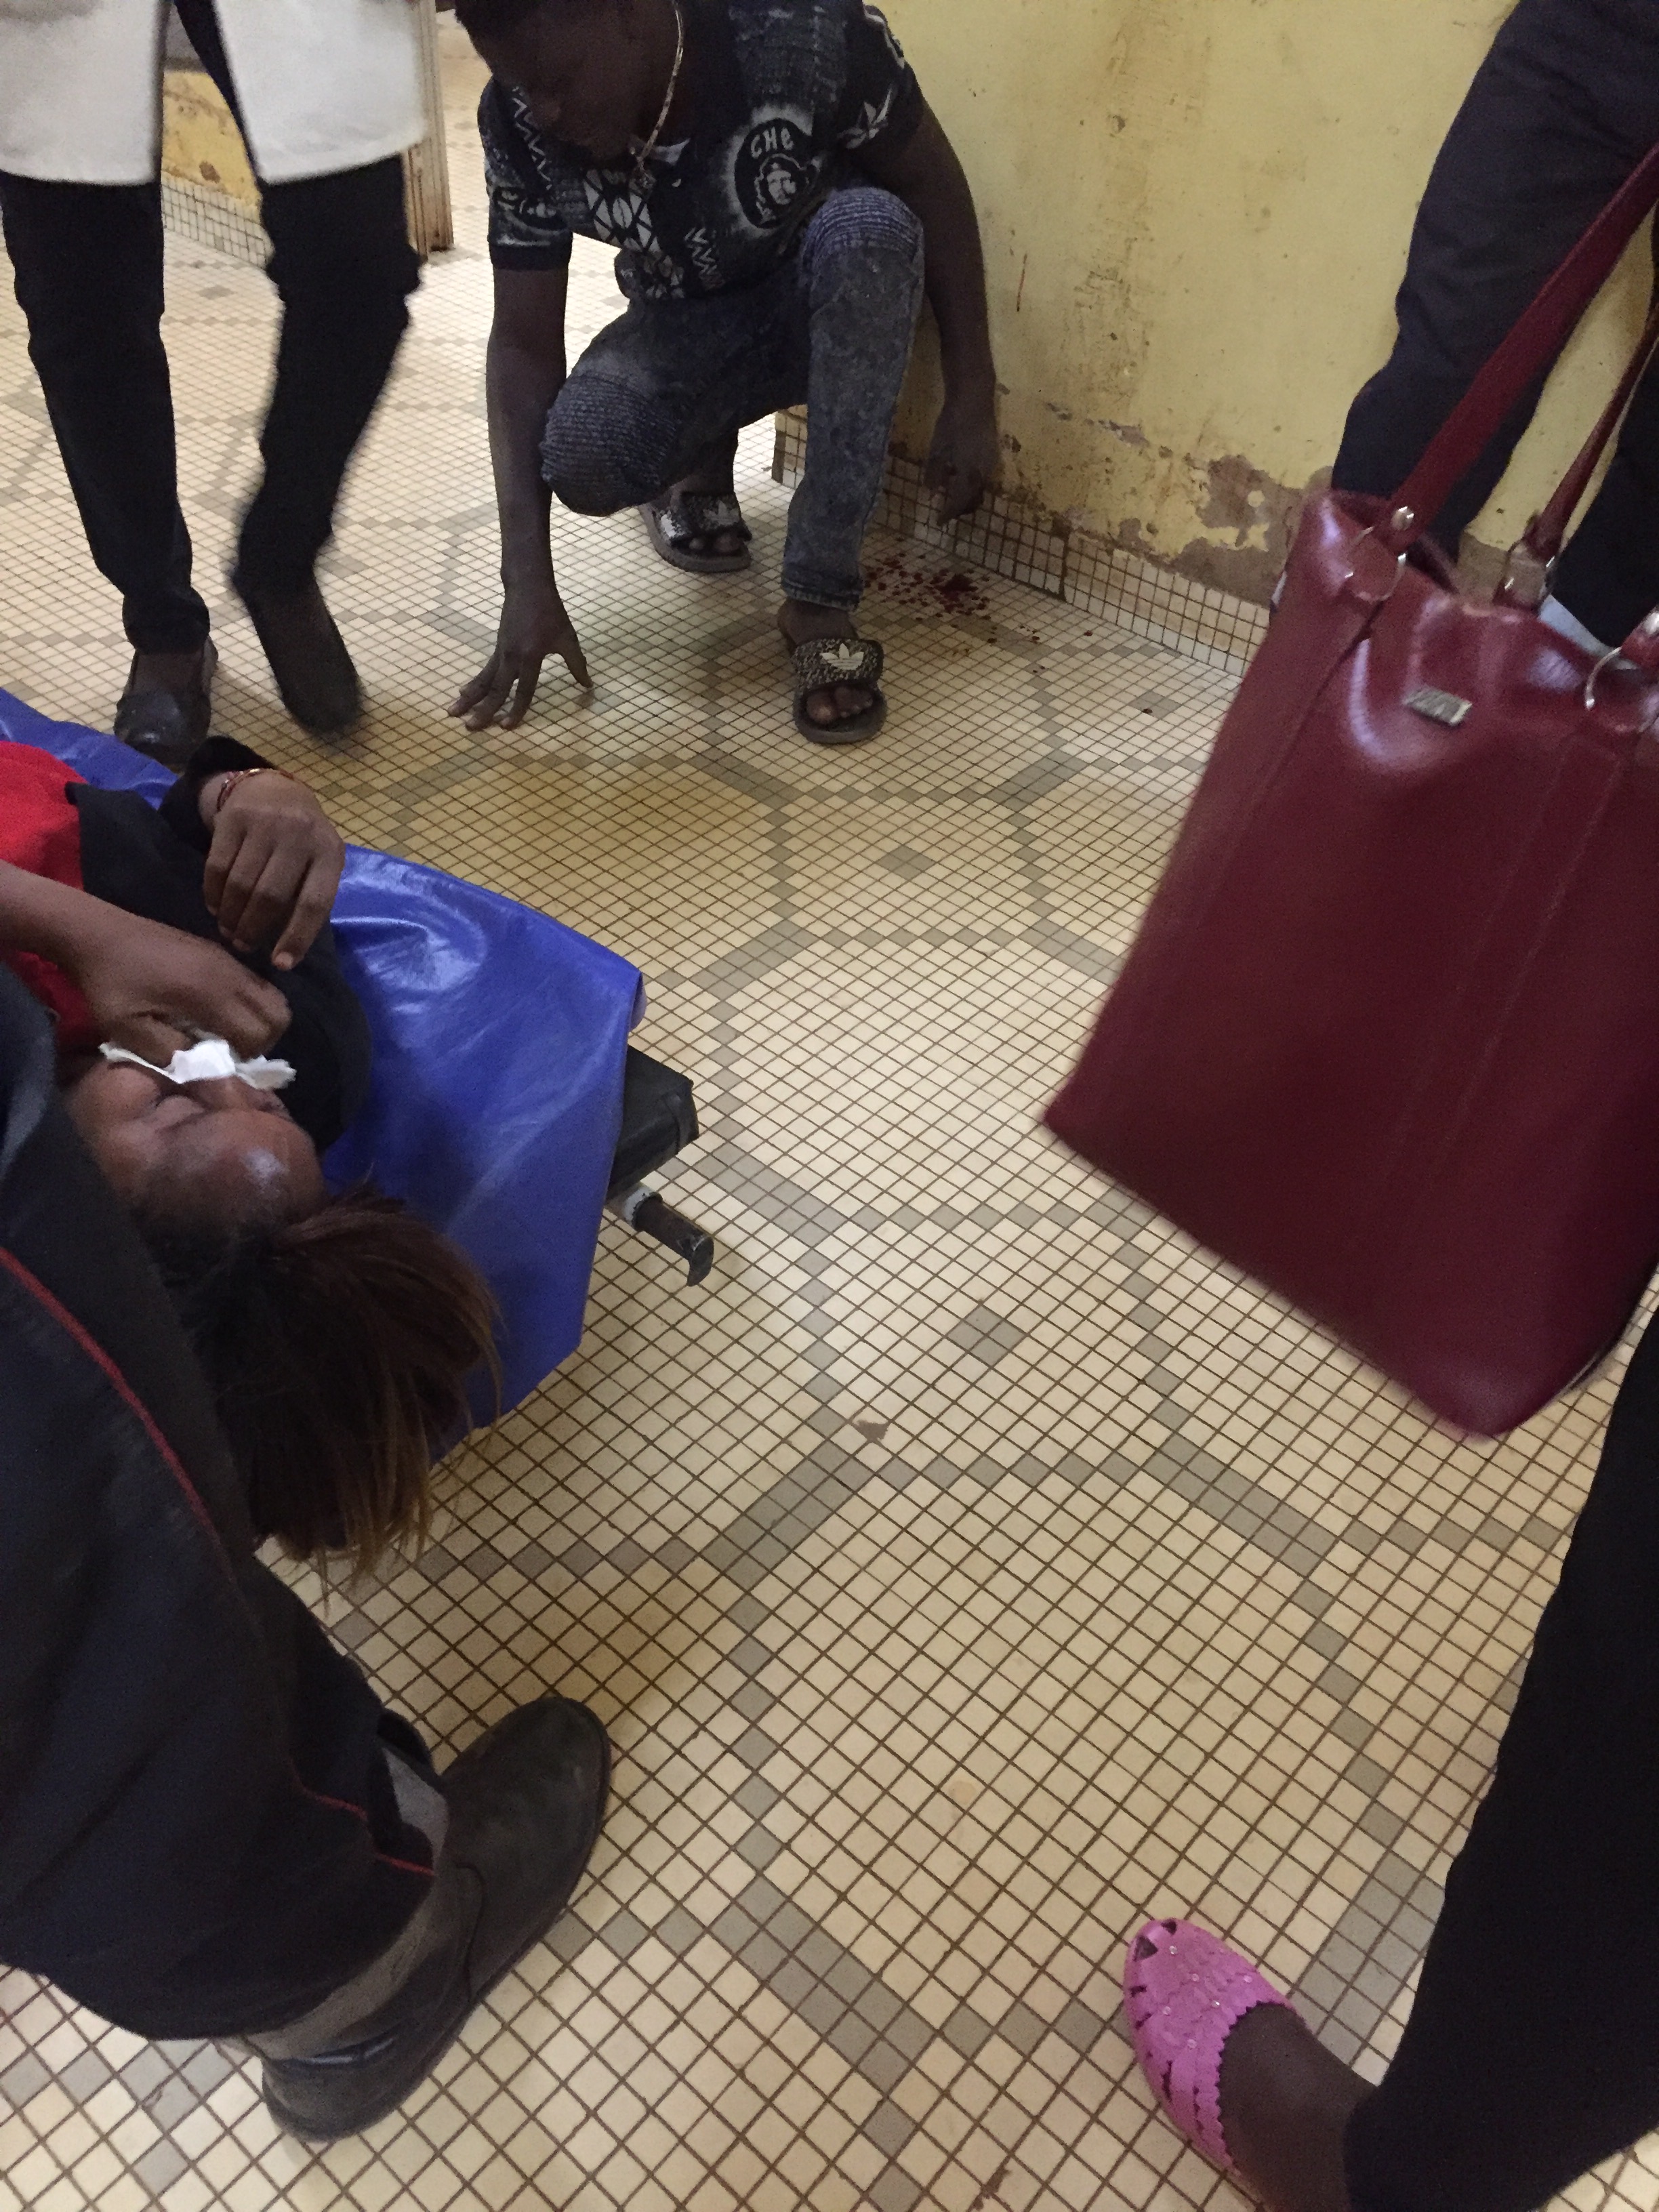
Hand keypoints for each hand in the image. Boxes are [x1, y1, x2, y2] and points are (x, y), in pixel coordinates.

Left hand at [63, 907, 291, 1066]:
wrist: (96, 933)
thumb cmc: (109, 983)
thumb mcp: (126, 1029)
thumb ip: (167, 1053)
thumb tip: (202, 1065)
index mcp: (208, 994)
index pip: (258, 1033)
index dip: (247, 1056)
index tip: (220, 1062)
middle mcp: (228, 974)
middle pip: (279, 1014)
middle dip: (264, 1039)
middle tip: (233, 1050)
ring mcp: (227, 959)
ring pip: (272, 996)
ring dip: (259, 1021)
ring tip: (227, 1032)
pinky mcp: (219, 952)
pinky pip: (255, 982)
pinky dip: (250, 1003)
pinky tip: (215, 1010)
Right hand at [201, 772, 345, 970]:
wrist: (273, 790)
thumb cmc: (301, 842)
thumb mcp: (318, 863)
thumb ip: (307, 897)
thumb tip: (284, 953)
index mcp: (329, 853)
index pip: (314, 903)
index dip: (297, 937)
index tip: (281, 964)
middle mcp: (301, 835)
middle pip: (271, 896)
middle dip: (253, 928)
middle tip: (242, 947)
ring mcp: (267, 823)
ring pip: (242, 884)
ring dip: (231, 916)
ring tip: (227, 931)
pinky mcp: (234, 818)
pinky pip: (218, 866)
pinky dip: (214, 893)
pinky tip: (215, 907)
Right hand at [449, 580, 591, 730]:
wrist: (527, 586)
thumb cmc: (551, 612)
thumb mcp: (567, 638)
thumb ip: (576, 664)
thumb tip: (588, 685)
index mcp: (531, 656)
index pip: (524, 690)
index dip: (517, 710)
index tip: (506, 727)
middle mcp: (511, 656)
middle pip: (496, 689)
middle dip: (483, 710)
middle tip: (470, 728)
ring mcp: (501, 652)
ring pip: (484, 680)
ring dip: (469, 698)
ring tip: (452, 713)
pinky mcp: (497, 648)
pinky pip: (484, 671)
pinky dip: (473, 684)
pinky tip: (462, 693)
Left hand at [926, 390, 999, 521]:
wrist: (975, 398)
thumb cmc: (952, 423)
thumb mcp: (937, 449)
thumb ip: (933, 473)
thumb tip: (930, 494)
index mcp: (969, 474)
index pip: (959, 502)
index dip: (948, 514)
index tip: (939, 522)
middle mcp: (984, 473)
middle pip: (973, 500)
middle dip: (960, 509)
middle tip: (946, 511)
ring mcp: (991, 463)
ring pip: (980, 489)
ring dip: (967, 496)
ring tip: (952, 494)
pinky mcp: (993, 454)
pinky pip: (983, 477)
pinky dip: (972, 483)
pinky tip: (961, 476)